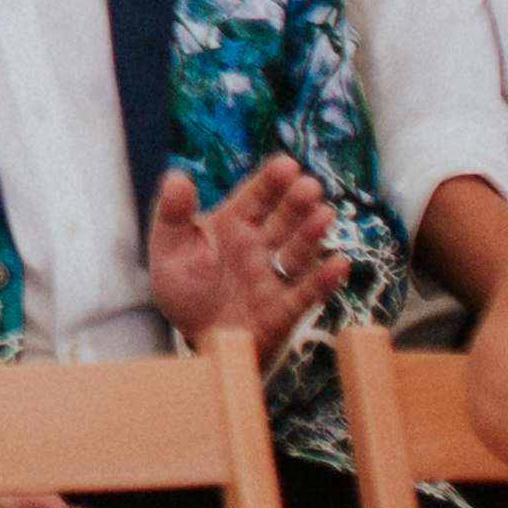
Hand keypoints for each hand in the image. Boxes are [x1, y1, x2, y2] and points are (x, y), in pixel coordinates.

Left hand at [145, 155, 351, 346]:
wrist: (199, 343)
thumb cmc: (185, 291)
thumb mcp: (169, 250)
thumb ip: (172, 215)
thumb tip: (177, 175)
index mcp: (233, 226)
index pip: (255, 198)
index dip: (270, 182)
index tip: (286, 164)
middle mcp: (259, 247)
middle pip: (283, 220)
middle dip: (296, 203)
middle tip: (310, 186)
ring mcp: (275, 277)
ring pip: (298, 252)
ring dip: (311, 235)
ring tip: (323, 216)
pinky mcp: (285, 310)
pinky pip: (307, 294)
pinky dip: (323, 281)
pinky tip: (338, 264)